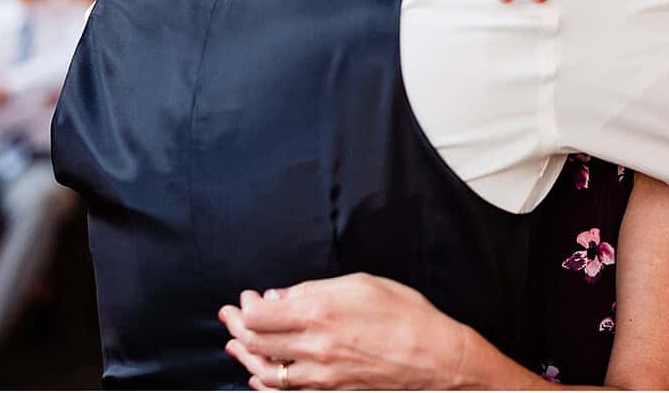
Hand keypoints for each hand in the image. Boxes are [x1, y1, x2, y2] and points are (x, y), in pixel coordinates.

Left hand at [221, 275, 477, 389]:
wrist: (439, 360)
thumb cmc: (406, 315)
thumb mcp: (359, 285)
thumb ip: (313, 290)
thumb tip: (280, 297)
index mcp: (318, 313)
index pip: (259, 316)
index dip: (246, 307)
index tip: (247, 299)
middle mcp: (316, 347)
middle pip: (257, 343)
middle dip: (237, 329)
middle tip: (229, 318)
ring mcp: (324, 376)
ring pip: (269, 373)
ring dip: (246, 357)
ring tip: (235, 345)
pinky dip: (269, 386)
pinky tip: (259, 378)